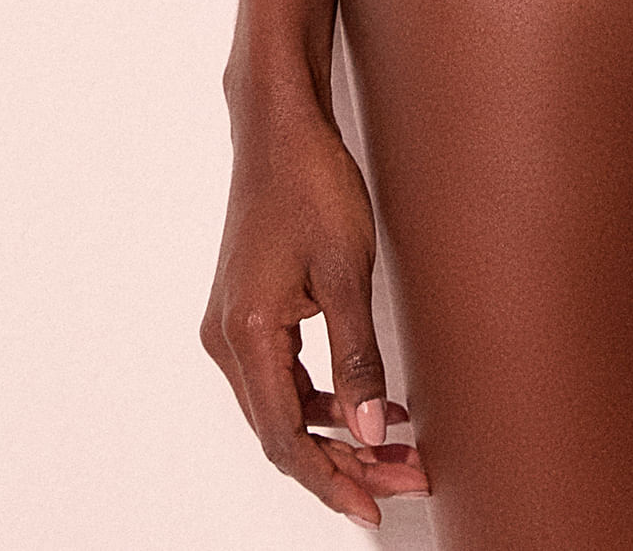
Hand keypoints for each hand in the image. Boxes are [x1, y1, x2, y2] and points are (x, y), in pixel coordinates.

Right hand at [202, 92, 429, 528]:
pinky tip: (369, 403)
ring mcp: (233, 325)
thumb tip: (373, 430)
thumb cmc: (311, 182)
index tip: (374, 503)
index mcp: (246, 333)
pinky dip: (323, 400)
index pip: (284, 437)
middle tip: (406, 476)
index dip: (330, 479)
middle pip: (281, 430)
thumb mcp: (346, 269)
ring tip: (399, 448)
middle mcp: (226, 338)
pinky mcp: (248, 311)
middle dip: (344, 461)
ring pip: (282, 407)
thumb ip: (358, 356)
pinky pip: (282, 377)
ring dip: (336, 433)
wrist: (280, 127)